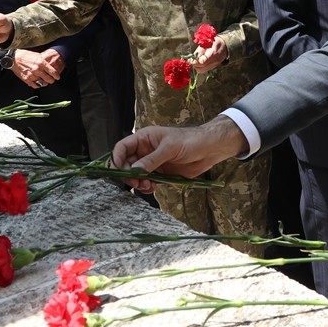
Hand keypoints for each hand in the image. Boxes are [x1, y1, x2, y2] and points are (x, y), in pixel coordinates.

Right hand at [9, 48, 61, 88]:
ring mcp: (32, 75)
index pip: (53, 72)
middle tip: (51, 80)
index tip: (57, 77)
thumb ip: (44, 61)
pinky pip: (35, 86)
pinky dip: (37, 85)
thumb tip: (50, 65)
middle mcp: (37, 70)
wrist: (13, 59)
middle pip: (49, 79)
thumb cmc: (25, 56)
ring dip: (45, 83)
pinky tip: (38, 82)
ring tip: (45, 81)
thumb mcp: (37, 55)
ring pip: (43, 84)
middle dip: (51, 80)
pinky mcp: (26, 79)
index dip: (57, 76)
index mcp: (41, 63)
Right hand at [112, 117, 248, 192]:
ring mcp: (153, 162)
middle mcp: (146, 150)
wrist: (210, 149)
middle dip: (128, 174)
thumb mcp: (170, 148)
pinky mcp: (161, 173)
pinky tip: (153, 187)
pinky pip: (147, 181)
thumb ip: (152, 159)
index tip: (119, 170)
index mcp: (145, 138)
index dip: (117, 158)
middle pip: (126, 164)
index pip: (123, 147)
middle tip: (137, 182)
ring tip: (147, 185)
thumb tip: (134, 170)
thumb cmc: (191, 140)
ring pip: (136, 175)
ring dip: (138, 182)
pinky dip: (147, 187)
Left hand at [191, 36, 228, 73]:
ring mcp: (214, 65)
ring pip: (201, 71)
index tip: (191, 59)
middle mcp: (214, 61)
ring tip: (195, 60)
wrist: (225, 46)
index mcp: (212, 53)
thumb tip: (192, 57)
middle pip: (201, 68)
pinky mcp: (213, 67)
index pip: (202, 62)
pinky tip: (199, 62)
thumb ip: (199, 50)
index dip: (195, 62)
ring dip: (196, 66)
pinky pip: (204, 70)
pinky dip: (200, 67)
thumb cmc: (214, 42)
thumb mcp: (207, 42)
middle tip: (192, 60)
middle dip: (194, 64)